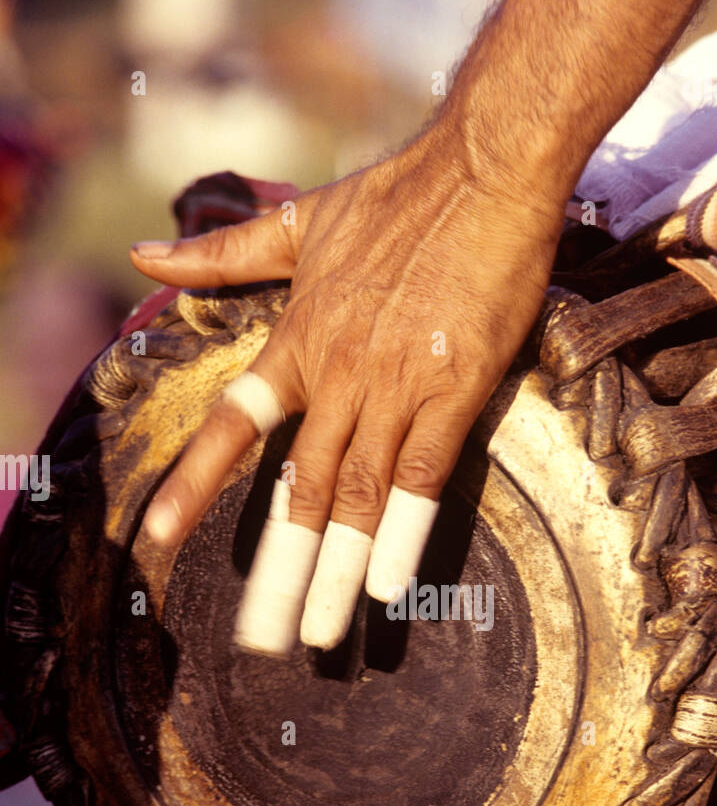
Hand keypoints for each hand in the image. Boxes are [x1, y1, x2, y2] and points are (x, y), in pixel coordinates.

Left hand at [130, 124, 563, 650]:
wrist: (484, 169)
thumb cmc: (399, 195)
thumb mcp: (301, 222)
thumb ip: (223, 253)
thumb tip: (144, 253)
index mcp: (299, 339)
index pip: (234, 423)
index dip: (194, 484)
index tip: (155, 537)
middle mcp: (339, 373)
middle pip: (300, 487)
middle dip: (280, 570)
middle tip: (263, 637)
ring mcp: (396, 386)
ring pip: (355, 495)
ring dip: (336, 571)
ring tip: (325, 634)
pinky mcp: (454, 390)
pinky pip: (422, 475)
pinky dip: (402, 531)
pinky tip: (387, 586)